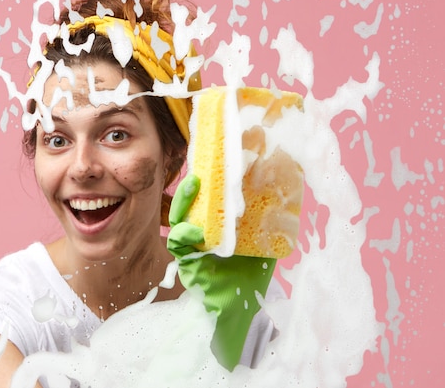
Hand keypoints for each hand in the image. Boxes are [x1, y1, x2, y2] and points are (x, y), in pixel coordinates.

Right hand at [167, 174, 276, 370]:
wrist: (241, 310)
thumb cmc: (250, 276)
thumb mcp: (263, 243)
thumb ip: (269, 222)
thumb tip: (288, 192)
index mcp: (217, 225)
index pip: (210, 197)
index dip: (211, 177)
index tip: (219, 157)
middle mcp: (201, 231)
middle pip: (193, 202)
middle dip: (196, 181)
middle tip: (205, 165)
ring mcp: (191, 245)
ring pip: (180, 217)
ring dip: (185, 200)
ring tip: (195, 183)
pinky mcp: (185, 261)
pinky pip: (178, 243)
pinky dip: (184, 234)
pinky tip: (197, 231)